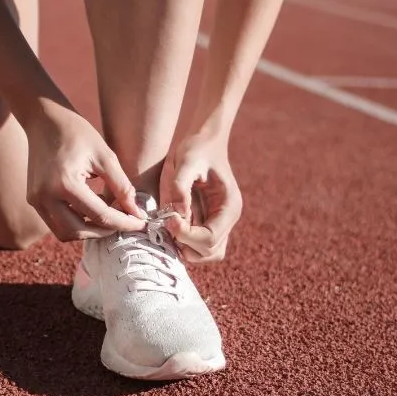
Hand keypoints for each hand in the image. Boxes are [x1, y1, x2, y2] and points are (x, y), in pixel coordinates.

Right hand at [24, 103, 146, 240]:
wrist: (45, 119)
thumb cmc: (77, 133)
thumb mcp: (106, 157)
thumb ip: (122, 187)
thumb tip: (137, 213)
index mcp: (65, 183)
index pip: (100, 215)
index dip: (124, 222)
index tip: (141, 223)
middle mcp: (46, 196)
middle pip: (79, 231)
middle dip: (104, 231)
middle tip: (125, 222)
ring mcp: (36, 200)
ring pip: (65, 233)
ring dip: (88, 230)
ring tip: (108, 217)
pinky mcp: (34, 200)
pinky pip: (56, 223)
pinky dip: (75, 222)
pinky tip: (91, 209)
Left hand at [160, 132, 240, 262]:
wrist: (203, 141)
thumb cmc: (197, 148)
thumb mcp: (186, 160)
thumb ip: (180, 186)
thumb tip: (177, 214)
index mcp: (229, 206)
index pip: (211, 238)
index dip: (187, 235)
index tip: (169, 219)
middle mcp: (227, 219)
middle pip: (209, 251)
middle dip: (185, 243)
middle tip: (167, 222)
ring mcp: (219, 223)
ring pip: (205, 254)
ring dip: (184, 247)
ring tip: (169, 225)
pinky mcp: (207, 223)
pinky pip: (198, 246)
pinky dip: (183, 243)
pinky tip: (171, 225)